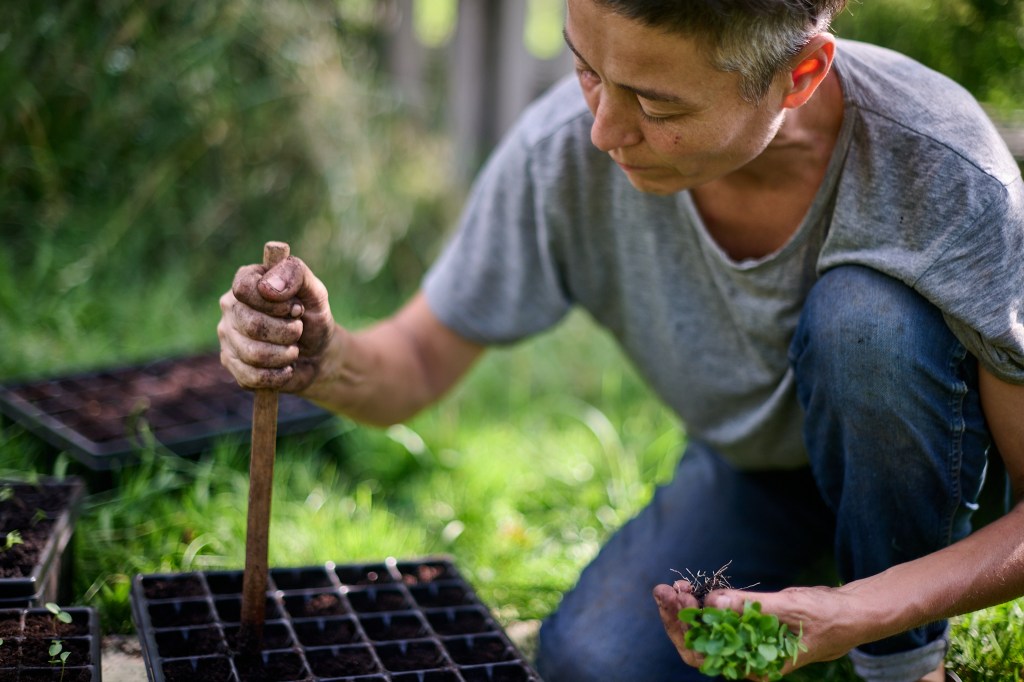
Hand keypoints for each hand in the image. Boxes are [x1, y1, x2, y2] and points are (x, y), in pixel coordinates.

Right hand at [218, 253, 335, 392]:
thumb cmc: (312, 318)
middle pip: (251, 324)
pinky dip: (278, 375)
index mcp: (246, 280)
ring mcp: (227, 336)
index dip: (275, 303)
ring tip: (293, 349)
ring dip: (285, 355)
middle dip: (287, 332)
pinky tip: (286, 368)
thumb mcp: (315, 292)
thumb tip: (267, 287)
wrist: (318, 354)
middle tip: (298, 330)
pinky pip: (252, 376)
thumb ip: (296, 274)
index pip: (244, 289)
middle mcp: (230, 307)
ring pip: (253, 353)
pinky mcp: (232, 364)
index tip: (296, 308)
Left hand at [654, 582, 865, 678]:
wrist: (850, 614)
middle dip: (678, 616)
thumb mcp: (789, 608)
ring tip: (675, 586)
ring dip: (686, 608)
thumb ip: (750, 606)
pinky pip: (718, 619)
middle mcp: (744, 659)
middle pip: (698, 644)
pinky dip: (703, 603)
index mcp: (754, 666)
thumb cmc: (825, 616)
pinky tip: (693, 588)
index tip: (673, 600)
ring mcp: (745, 644)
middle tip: (664, 589)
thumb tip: (713, 601)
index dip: (683, 629)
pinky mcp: (747, 627)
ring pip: (705, 631)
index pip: (703, 655)